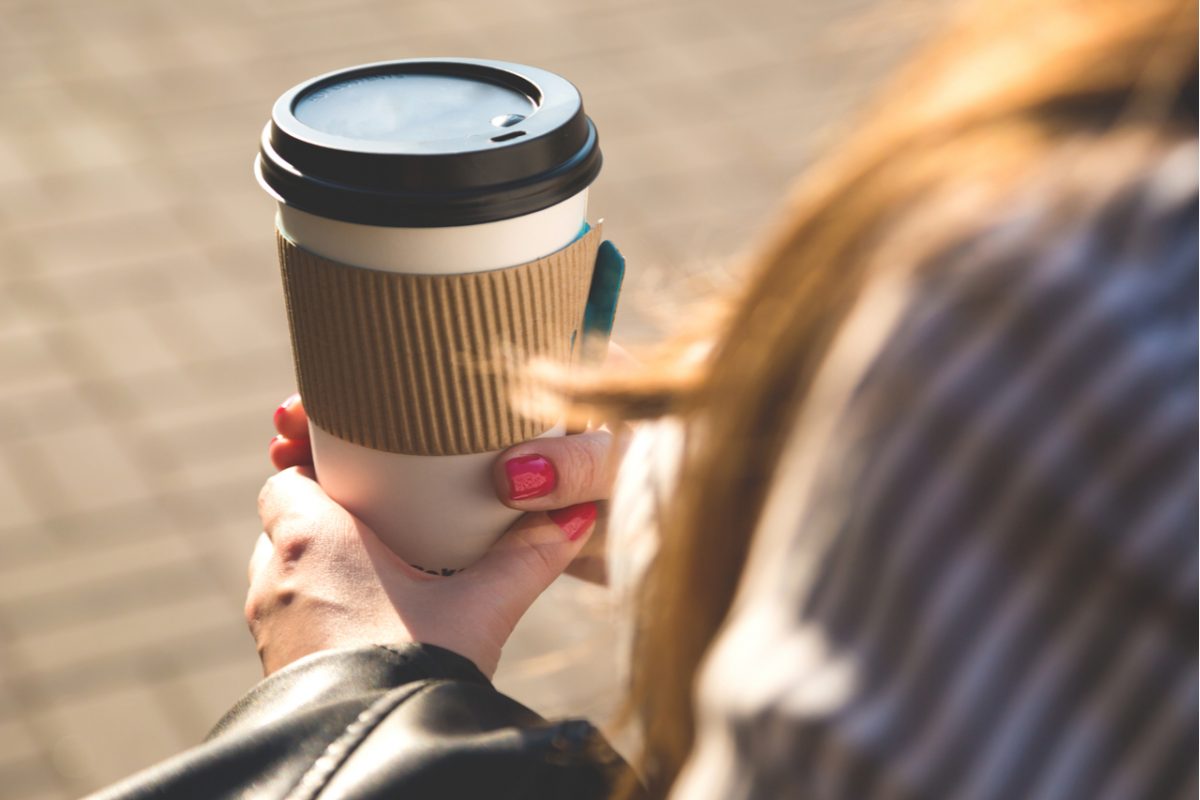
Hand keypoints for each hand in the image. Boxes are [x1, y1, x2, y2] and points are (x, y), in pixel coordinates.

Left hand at [250, 466, 596, 677]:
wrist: (374, 751)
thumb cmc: (415, 667)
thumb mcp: (482, 606)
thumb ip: (528, 555)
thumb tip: (576, 515)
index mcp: (310, 539)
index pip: (285, 479)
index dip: (317, 472)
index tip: (360, 478)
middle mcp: (276, 579)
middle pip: (285, 525)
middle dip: (325, 522)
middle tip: (380, 522)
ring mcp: (270, 629)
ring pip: (284, 576)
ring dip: (318, 570)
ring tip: (375, 574)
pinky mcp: (277, 670)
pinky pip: (290, 621)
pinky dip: (318, 612)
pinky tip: (367, 624)